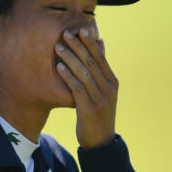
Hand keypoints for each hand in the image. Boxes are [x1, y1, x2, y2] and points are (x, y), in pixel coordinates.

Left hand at [55, 27, 118, 148]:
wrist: (101, 141)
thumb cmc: (98, 114)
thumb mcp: (103, 92)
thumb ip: (101, 70)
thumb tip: (101, 44)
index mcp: (113, 82)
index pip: (101, 57)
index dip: (90, 43)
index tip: (80, 29)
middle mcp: (109, 88)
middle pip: (92, 62)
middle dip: (78, 46)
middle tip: (66, 33)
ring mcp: (100, 98)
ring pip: (84, 72)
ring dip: (70, 57)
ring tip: (58, 46)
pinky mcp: (90, 108)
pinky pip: (77, 88)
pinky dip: (68, 76)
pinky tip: (59, 67)